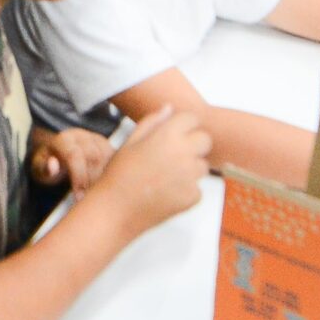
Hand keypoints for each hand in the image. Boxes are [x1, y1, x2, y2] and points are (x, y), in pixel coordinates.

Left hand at [29, 127, 113, 192]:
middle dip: (94, 179)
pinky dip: (114, 171)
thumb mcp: (39, 167)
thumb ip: (44, 168)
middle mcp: (81, 136)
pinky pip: (116, 156)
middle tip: (91, 198)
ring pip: (108, 155)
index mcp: (63, 140)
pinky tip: (108, 186)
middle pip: (94, 156)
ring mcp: (95, 138)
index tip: (79, 196)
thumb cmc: (48, 163)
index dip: (78, 177)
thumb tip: (52, 165)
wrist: (56, 151)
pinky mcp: (106, 144)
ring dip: (106, 176)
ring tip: (100, 193)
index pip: (74, 156)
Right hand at [88, 104, 211, 236]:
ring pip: (202, 166)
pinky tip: (165, 193)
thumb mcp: (130, 142)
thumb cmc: (118, 176)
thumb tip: (169, 108)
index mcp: (167, 135)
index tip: (175, 134)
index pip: (192, 119)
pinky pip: (197, 188)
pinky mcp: (192, 197)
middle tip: (173, 156)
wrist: (115, 211)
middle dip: (194, 144)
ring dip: (191, 169)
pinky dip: (186, 191)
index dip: (184, 125)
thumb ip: (152, 122)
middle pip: (204, 140)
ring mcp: (190, 176)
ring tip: (164, 177)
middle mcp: (183, 153)